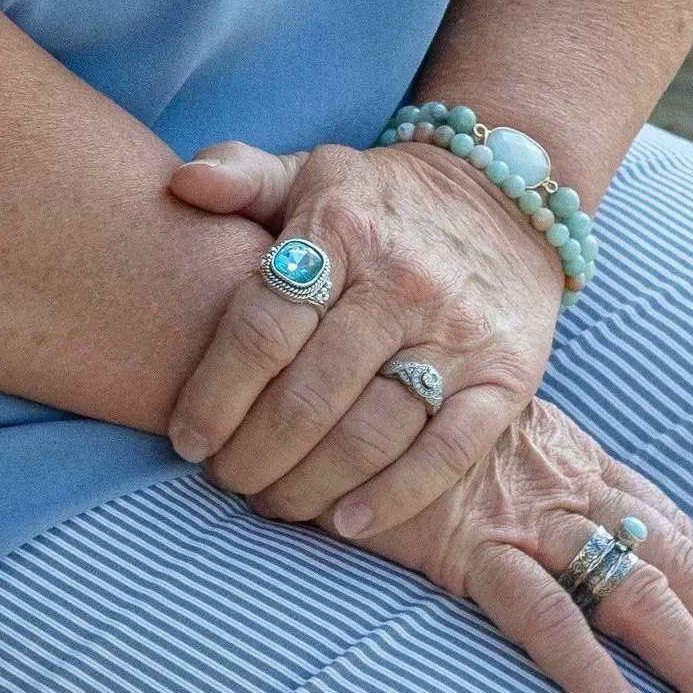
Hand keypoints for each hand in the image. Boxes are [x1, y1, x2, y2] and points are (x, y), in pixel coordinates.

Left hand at [164, 133, 564, 537]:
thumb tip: (183, 182)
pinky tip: (347, 521)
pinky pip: (448, 452)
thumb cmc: (383, 201)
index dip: (215, 394)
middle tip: (226, 480)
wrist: (508, 195)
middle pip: (309, 395)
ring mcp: (458, 332)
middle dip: (253, 454)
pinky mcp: (506, 375)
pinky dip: (394, 497)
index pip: (263, 327)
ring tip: (274, 502)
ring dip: (310, 485)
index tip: (186, 438)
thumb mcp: (314, 171)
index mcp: (343, 227)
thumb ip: (243, 174)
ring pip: (370, 433)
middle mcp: (402, 281)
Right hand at [324, 394, 692, 692]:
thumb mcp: (472, 445)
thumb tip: (551, 550)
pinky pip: (542, 612)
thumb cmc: (390, 408)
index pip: (668, 533)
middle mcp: (564, 483)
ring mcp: (522, 512)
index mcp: (573, 461)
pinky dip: (589, 666)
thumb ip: (513, 484)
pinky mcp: (468, 542)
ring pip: (634, 588)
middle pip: (672, 563)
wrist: (330, 359)